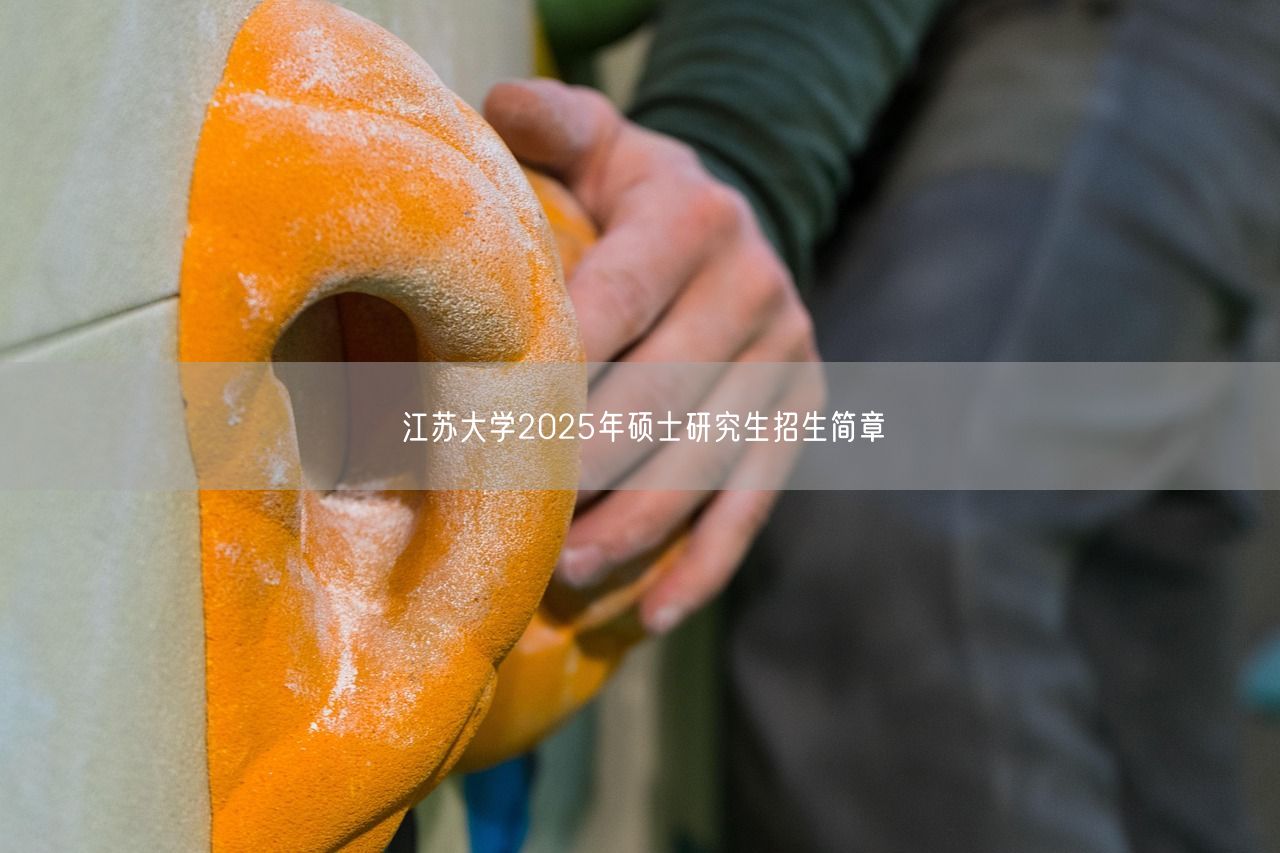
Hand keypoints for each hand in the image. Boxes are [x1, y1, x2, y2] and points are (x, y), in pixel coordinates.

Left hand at [484, 79, 821, 633]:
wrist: (740, 229)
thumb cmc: (636, 199)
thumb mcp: (603, 145)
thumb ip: (551, 125)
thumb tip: (487, 111)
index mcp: (695, 218)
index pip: (611, 300)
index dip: (544, 368)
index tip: (471, 428)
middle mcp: (756, 286)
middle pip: (660, 396)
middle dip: (582, 467)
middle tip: (511, 521)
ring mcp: (788, 357)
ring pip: (707, 463)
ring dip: (635, 530)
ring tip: (565, 577)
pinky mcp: (804, 411)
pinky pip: (755, 502)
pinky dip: (704, 565)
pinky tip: (651, 615)